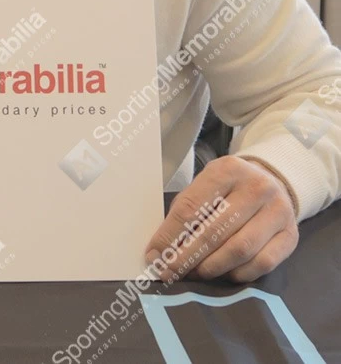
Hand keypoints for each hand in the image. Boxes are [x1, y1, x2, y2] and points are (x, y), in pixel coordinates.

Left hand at [145, 155, 297, 283]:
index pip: (192, 207)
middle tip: (170, 272)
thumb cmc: (229, 187)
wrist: (274, 181)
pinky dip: (238, 274)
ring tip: (194, 274)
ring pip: (240, 250)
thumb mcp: (205, 185)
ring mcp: (277, 212)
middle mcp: (256, 188)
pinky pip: (262, 264)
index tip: (154, 256)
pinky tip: (223, 275)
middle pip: (215, 231)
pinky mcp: (291, 236)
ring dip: (212, 268)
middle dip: (187, 257)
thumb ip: (186, 212)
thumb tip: (160, 250)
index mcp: (226, 170)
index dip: (170, 235)